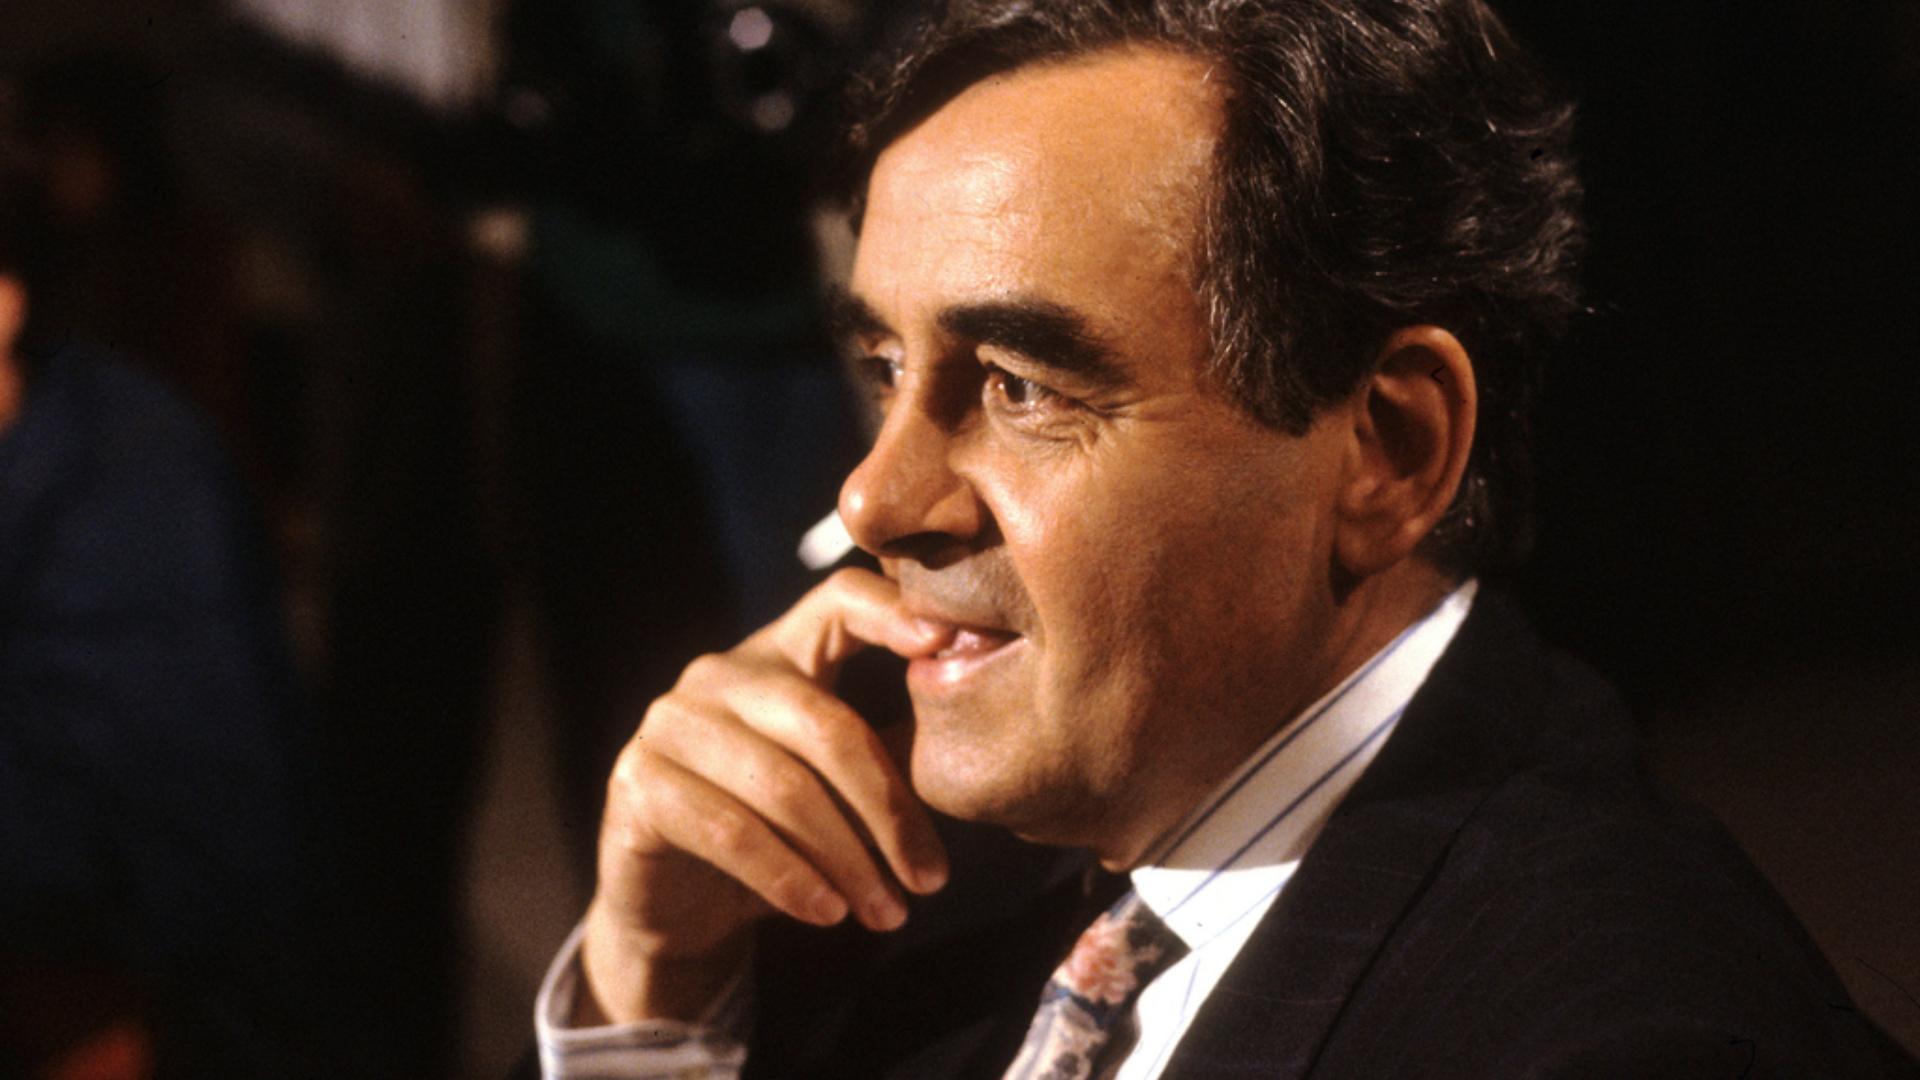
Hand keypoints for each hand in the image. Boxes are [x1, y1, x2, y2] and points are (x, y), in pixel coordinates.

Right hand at [577, 568, 953, 1023]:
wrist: (682, 905)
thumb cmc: (782, 833)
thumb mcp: (845, 787)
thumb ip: (895, 750)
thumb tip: (978, 718)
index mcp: (780, 653)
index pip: (838, 600)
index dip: (892, 610)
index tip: (948, 643)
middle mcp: (720, 674)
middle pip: (825, 723)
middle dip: (888, 810)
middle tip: (931, 879)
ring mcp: (672, 723)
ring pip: (783, 788)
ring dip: (847, 861)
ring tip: (888, 912)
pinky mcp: (640, 783)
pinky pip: (731, 832)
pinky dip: (790, 879)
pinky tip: (829, 914)